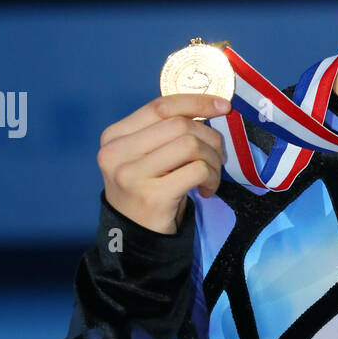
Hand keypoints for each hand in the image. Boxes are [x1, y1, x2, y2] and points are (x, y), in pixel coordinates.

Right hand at [97, 93, 230, 234]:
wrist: (135, 236)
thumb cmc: (148, 189)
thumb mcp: (145, 156)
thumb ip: (164, 131)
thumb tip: (209, 106)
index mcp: (114, 136)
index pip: (160, 107)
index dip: (196, 102)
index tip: (223, 105)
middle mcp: (116, 153)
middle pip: (180, 125)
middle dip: (210, 138)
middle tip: (218, 156)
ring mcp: (131, 175)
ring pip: (191, 145)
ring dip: (213, 159)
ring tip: (212, 175)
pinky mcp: (152, 196)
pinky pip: (198, 170)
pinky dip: (212, 178)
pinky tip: (206, 190)